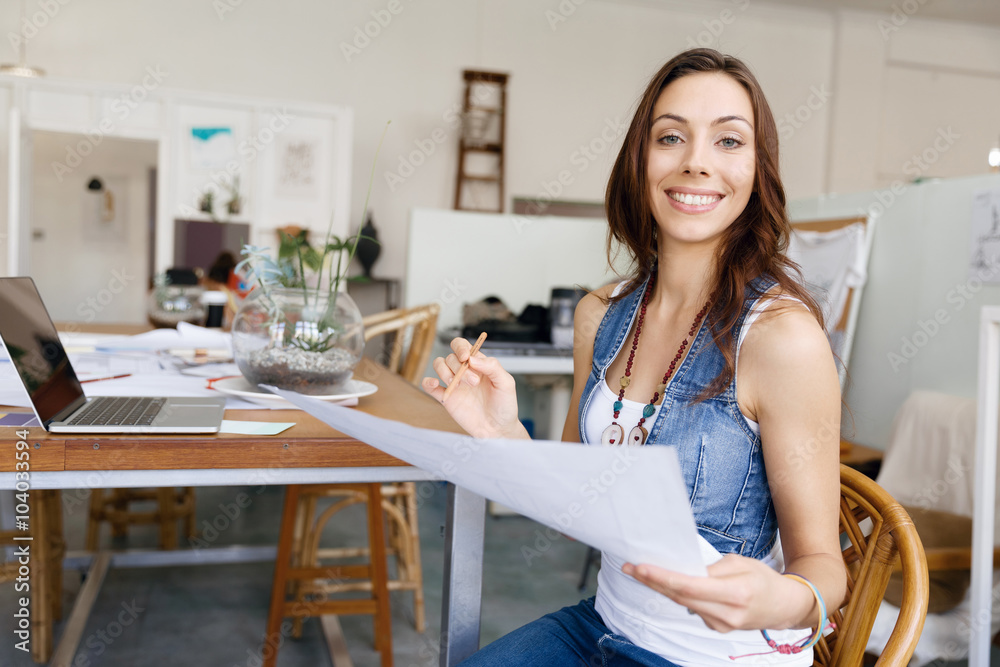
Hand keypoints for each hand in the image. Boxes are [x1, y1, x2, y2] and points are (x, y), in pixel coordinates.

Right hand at [421, 337, 526, 439]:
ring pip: (439, 366)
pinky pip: (430, 386)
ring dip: (445, 372)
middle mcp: (464, 371)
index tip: (466, 357)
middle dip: (459, 367)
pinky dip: (428, 382)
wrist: (497, 430)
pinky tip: (434, 383)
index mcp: (478, 364)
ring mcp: (454, 384)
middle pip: (450, 357)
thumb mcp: (506, 383)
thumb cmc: (504, 406)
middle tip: (474, 383)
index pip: (462, 346)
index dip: (460, 347)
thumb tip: (472, 358)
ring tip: (458, 385)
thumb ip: (492, 367)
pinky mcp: (446, 398)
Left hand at [621, 555, 814, 632]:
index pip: (689, 586)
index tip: (640, 567)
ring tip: (640, 572)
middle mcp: (727, 614)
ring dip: (661, 588)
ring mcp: (722, 625)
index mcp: (735, 593)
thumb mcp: (741, 563)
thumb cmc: (764, 579)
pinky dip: (677, 595)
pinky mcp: (718, 628)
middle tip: (629, 567)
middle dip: (652, 581)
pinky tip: (664, 584)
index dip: (662, 577)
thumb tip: (685, 570)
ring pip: (683, 604)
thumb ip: (712, 569)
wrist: (784, 606)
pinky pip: (692, 608)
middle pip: (680, 597)